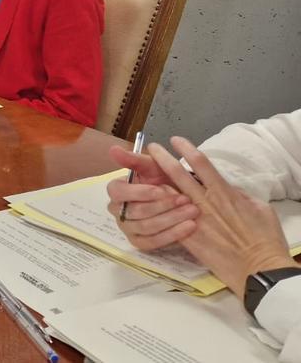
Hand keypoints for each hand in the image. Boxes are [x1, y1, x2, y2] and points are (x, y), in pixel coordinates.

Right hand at [106, 144, 198, 250]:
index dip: (139, 192)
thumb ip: (134, 159)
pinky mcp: (141, 243)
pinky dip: (173, 234)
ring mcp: (128, 229)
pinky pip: (154, 242)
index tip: (161, 190)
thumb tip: (113, 149)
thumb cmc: (164, 180)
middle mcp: (119, 211)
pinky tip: (189, 226)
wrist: (181, 197)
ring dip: (171, 219)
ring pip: (146, 227)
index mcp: (117, 191)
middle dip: (162, 206)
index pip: (118, 192)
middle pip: (135, 212)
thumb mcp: (152, 166)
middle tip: (185, 200)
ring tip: (192, 211)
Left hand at [148, 136, 299, 297]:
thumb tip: (226, 188)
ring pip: (169, 194)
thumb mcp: (259, 208)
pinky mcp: (188, 237)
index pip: (201, 163)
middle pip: (179, 174)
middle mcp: (206, 202)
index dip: (186, 148)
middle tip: (151, 148)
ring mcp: (195, 219)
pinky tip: (146, 200)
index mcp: (224, 192)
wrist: (259, 267)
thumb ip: (238, 194)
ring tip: (141, 171)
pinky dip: (158, 208)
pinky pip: (168, 218)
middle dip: (162, 159)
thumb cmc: (265, 238)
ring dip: (155, 181)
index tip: (176, 140)